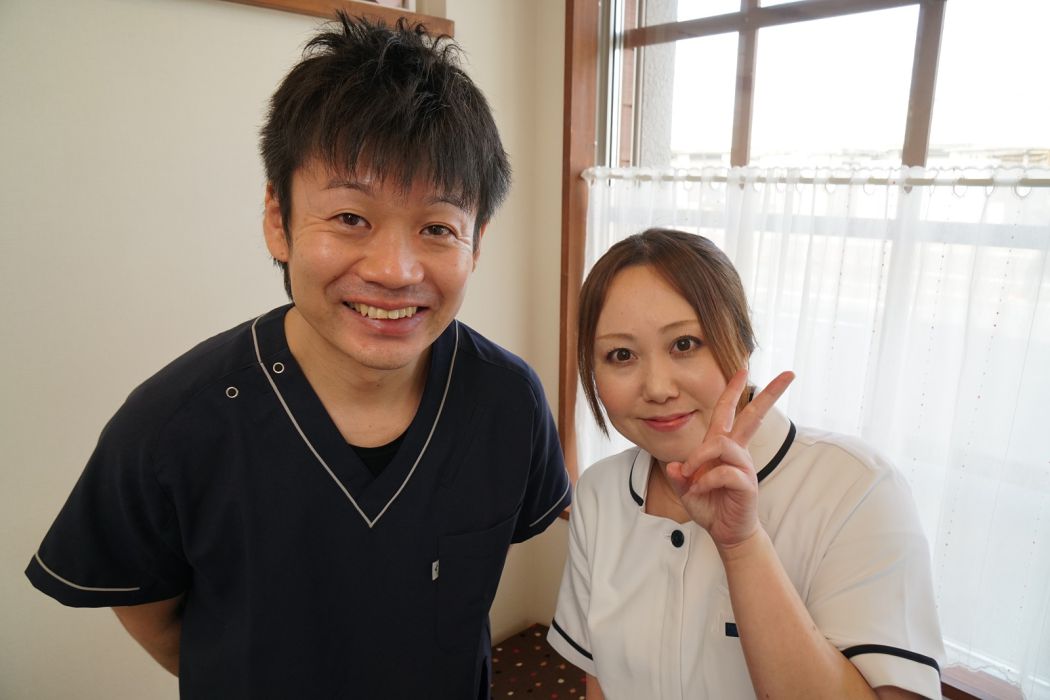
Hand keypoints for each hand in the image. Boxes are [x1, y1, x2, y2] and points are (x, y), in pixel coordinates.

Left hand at [665, 369, 793, 548]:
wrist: (726, 532)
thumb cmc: (709, 506)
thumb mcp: (686, 489)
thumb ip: (679, 476)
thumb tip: (676, 466)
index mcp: (723, 447)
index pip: (729, 412)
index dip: (733, 390)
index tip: (742, 369)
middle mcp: (737, 452)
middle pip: (753, 416)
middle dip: (770, 394)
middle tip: (790, 374)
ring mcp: (744, 466)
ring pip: (723, 444)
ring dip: (700, 458)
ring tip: (690, 476)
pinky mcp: (747, 484)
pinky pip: (725, 472)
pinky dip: (706, 480)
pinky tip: (700, 490)